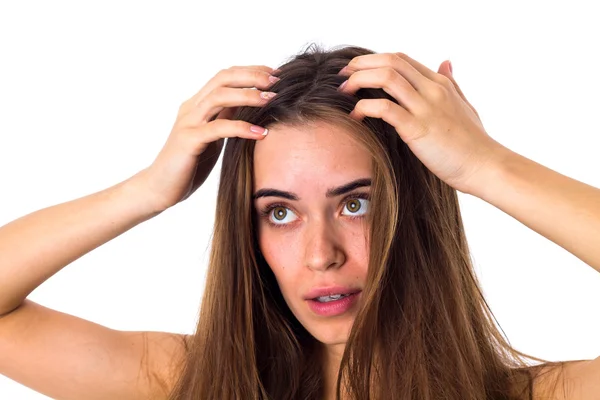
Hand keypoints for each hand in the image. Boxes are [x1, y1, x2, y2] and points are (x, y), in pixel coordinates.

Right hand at [138, 65, 279, 211]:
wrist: (159, 188)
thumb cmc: (188, 165)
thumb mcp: (212, 138)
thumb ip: (225, 120)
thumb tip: (249, 107)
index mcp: (197, 105)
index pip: (224, 76)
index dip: (250, 71)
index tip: (274, 74)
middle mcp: (191, 109)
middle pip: (222, 79)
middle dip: (252, 76)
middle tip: (276, 80)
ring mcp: (188, 123)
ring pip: (219, 97)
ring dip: (248, 95)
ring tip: (271, 100)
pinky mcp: (189, 141)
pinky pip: (218, 128)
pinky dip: (242, 128)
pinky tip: (262, 133)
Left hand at [338, 52, 508, 194]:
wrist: (485, 167)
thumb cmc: (473, 142)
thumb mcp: (464, 105)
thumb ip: (452, 83)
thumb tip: (446, 62)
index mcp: (440, 84)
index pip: (401, 59)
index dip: (374, 60)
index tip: (356, 69)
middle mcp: (432, 90)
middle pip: (391, 61)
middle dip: (361, 64)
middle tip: (343, 75)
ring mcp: (426, 108)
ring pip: (387, 78)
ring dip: (360, 80)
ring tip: (344, 90)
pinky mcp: (417, 129)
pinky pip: (385, 108)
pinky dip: (365, 107)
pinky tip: (355, 115)